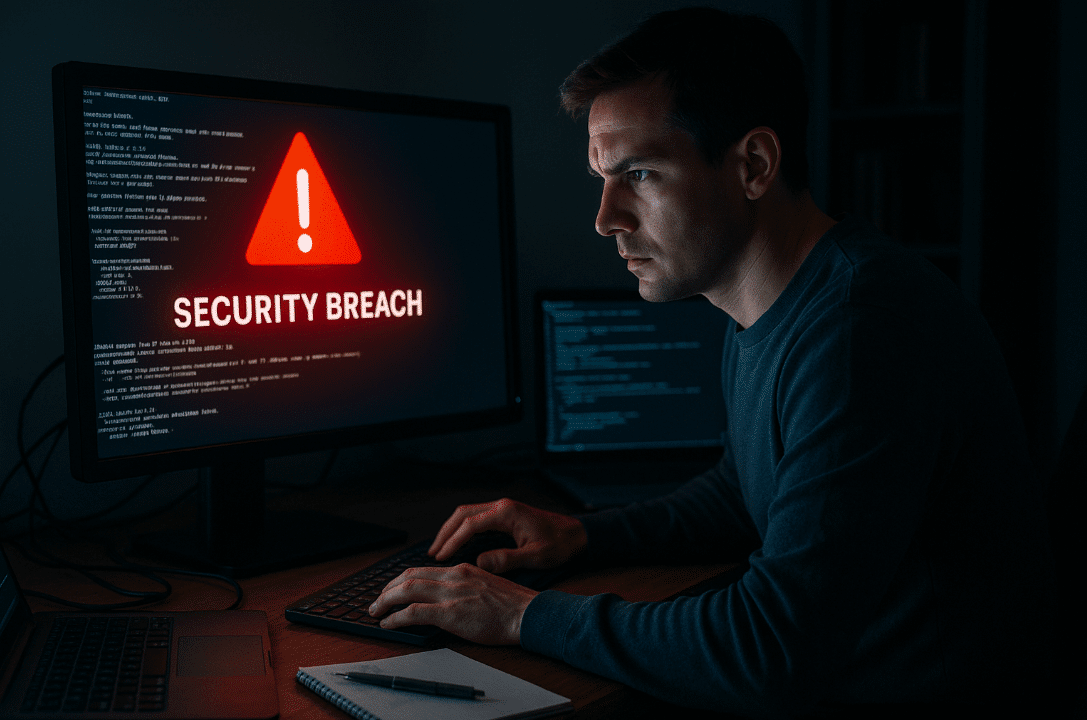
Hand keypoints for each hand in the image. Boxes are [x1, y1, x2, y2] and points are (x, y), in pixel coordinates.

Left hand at [368, 563, 537, 644]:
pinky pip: (414, 612)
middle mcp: (453, 577)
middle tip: (376, 601)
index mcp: (461, 570)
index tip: (392, 589)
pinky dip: (396, 617)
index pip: (422, 570)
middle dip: (387, 589)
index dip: (401, 580)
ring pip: (407, 590)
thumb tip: (447, 597)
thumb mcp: (485, 586)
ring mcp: (451, 594)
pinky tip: (388, 624)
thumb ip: (464, 587)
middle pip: (409, 576)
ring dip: (385, 601)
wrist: (527, 614)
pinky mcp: (451, 613)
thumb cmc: (512, 606)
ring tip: (375, 611)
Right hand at [428, 498, 587, 573]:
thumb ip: (507, 560)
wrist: (578, 535)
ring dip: (452, 529)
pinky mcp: (506, 515)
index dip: (453, 541)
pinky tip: (458, 543)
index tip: (441, 557)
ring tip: (440, 549)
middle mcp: (502, 506)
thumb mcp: (536, 556)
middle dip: (445, 532)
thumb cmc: (560, 544)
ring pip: (468, 514)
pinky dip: (463, 529)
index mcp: (506, 513)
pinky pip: (477, 518)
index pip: (470, 524)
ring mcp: (503, 509)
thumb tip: (479, 563)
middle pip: (463, 514)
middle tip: (433, 553)